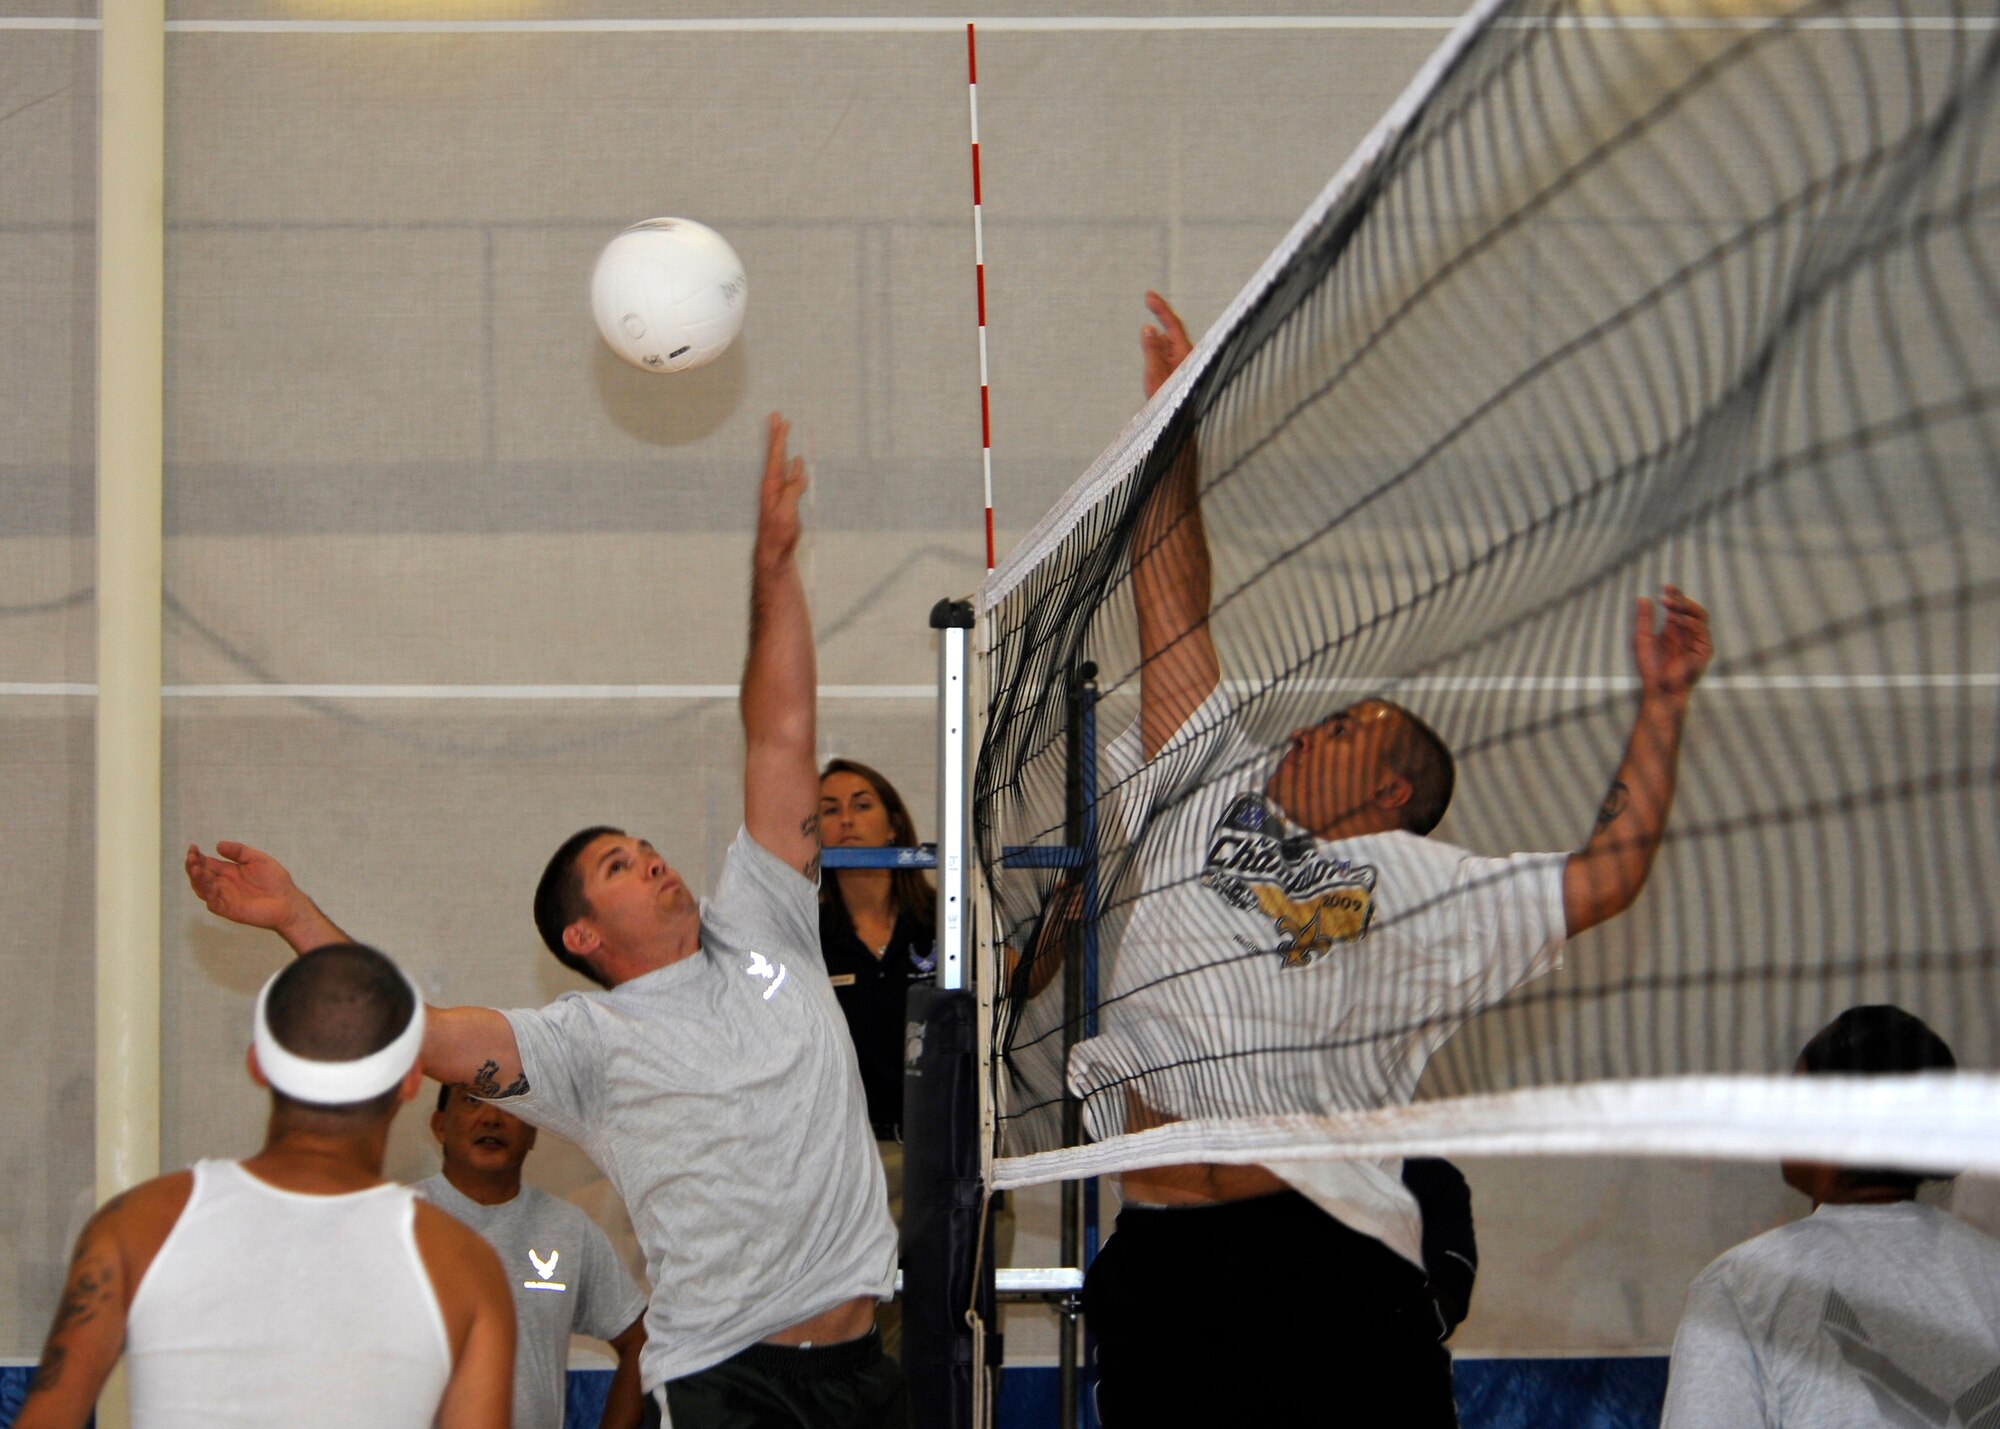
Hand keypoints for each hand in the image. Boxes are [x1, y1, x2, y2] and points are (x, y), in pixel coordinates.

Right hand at [185, 840, 310, 933]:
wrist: (287, 901)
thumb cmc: (275, 880)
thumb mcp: (257, 859)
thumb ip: (239, 851)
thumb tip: (218, 845)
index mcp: (227, 871)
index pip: (206, 863)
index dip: (197, 856)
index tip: (193, 847)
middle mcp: (222, 883)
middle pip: (200, 875)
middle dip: (193, 865)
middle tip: (192, 856)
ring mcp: (223, 897)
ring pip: (201, 888)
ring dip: (196, 878)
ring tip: (196, 867)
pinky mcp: (227, 909)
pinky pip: (211, 901)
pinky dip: (207, 892)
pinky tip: (207, 882)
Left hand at [755, 411, 808, 566]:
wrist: (774, 550)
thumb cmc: (778, 533)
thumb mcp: (785, 512)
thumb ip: (792, 491)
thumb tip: (799, 472)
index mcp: (770, 485)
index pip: (775, 456)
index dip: (778, 438)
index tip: (781, 421)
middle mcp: (772, 485)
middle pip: (775, 454)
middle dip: (777, 435)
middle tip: (776, 416)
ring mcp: (778, 491)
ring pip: (782, 463)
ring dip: (784, 446)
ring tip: (784, 432)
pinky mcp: (785, 499)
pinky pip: (791, 477)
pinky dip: (794, 466)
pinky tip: (796, 461)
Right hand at [1141, 290, 1193, 399]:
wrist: (1177, 422)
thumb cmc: (1168, 402)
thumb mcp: (1155, 375)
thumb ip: (1152, 350)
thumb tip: (1148, 328)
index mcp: (1184, 352)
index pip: (1172, 323)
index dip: (1161, 308)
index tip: (1148, 295)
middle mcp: (1186, 353)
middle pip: (1171, 329)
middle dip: (1160, 316)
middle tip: (1149, 297)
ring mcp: (1182, 359)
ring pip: (1167, 342)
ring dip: (1157, 346)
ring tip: (1155, 371)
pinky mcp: (1178, 366)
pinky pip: (1165, 353)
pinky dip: (1157, 352)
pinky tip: (1156, 374)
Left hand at [1634, 586, 1710, 711]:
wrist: (1658, 687)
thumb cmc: (1650, 666)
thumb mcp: (1642, 638)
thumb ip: (1644, 619)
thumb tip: (1643, 597)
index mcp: (1675, 629)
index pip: (1679, 607)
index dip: (1675, 595)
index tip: (1666, 586)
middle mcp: (1688, 633)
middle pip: (1691, 609)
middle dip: (1680, 599)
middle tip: (1667, 594)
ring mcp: (1698, 641)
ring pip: (1700, 616)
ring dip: (1685, 608)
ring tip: (1669, 604)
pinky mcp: (1705, 650)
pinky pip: (1702, 631)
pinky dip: (1690, 622)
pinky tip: (1676, 618)